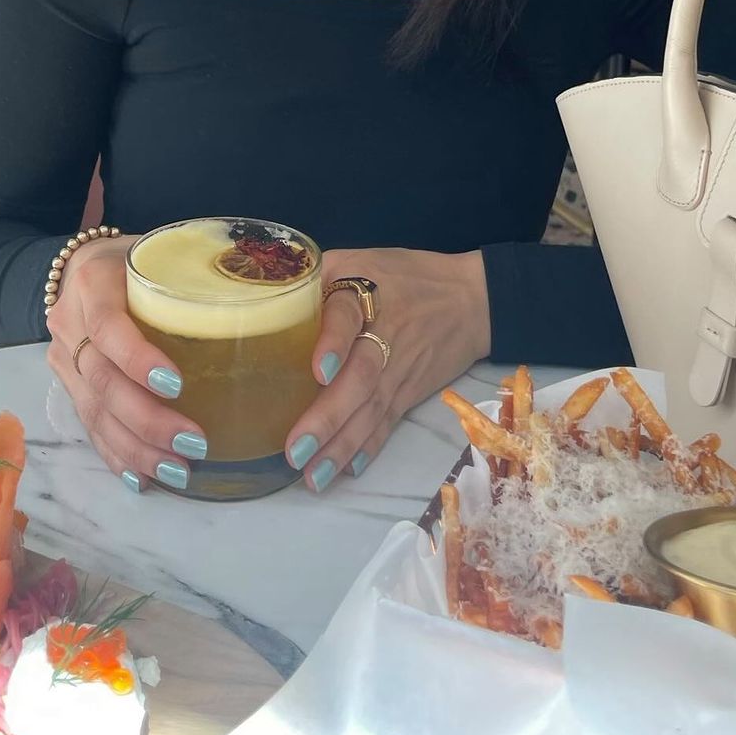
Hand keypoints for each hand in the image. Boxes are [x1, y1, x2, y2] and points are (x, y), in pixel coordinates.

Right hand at [46, 234, 207, 492]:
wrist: (84, 263)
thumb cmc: (141, 255)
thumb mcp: (164, 247)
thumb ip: (200, 268)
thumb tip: (272, 294)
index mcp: (93, 280)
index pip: (108, 325)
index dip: (138, 359)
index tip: (178, 385)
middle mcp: (70, 320)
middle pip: (102, 380)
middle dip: (147, 419)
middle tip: (194, 443)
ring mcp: (64, 356)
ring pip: (94, 412)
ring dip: (136, 448)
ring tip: (179, 471)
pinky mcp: (68, 383)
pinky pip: (89, 426)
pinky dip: (118, 455)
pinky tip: (145, 478)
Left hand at [285, 248, 490, 493]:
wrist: (471, 298)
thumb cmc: (401, 275)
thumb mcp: (357, 258)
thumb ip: (314, 277)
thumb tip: (264, 300)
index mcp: (365, 292)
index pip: (347, 316)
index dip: (333, 342)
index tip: (318, 371)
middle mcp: (384, 334)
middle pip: (360, 376)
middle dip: (329, 415)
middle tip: (295, 449)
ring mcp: (399, 369)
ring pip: (372, 409)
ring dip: (343, 444)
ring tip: (313, 476)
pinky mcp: (409, 392)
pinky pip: (388, 423)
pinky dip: (369, 447)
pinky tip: (348, 470)